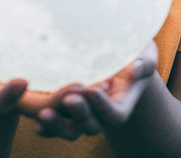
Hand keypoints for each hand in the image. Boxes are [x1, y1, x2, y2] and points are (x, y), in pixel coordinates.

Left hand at [33, 42, 158, 139]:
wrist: (116, 55)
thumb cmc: (133, 51)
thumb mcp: (143, 52)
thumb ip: (144, 61)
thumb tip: (138, 67)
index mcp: (122, 103)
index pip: (114, 115)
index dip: (103, 106)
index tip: (92, 89)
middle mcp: (101, 115)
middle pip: (91, 126)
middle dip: (79, 114)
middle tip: (69, 99)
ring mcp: (83, 114)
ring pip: (70, 130)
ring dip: (57, 124)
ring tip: (44, 114)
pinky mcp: (65, 111)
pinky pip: (55, 125)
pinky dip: (45, 126)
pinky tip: (35, 122)